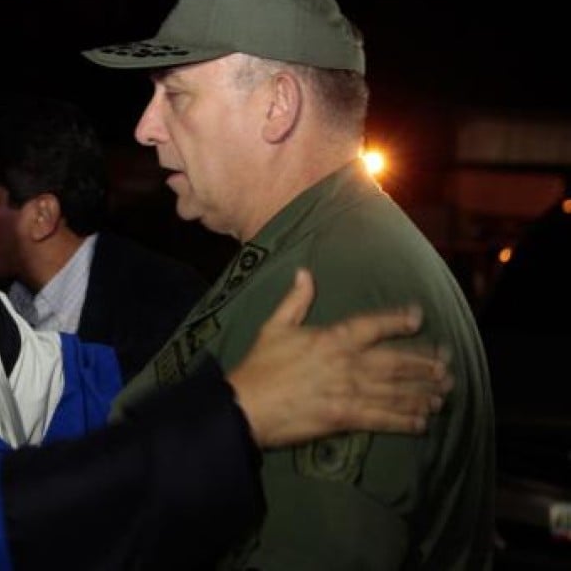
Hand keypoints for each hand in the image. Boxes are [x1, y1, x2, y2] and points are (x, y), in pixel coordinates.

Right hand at [227, 268, 451, 447]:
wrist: (246, 404)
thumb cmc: (258, 365)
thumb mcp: (274, 326)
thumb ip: (295, 300)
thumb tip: (303, 272)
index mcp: (331, 338)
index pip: (372, 325)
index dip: (398, 320)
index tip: (419, 317)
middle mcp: (346, 362)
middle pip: (395, 361)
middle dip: (423, 363)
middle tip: (446, 364)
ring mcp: (347, 391)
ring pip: (394, 390)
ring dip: (421, 392)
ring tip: (443, 392)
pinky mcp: (344, 417)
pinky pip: (382, 418)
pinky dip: (404, 420)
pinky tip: (422, 421)